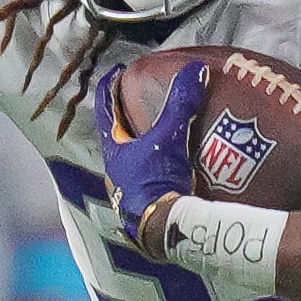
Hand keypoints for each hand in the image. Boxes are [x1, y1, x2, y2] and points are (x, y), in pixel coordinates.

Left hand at [95, 58, 206, 255]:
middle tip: (139, 98)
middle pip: (117, 134)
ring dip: (142, 143)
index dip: (109, 87)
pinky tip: (173, 164)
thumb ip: (181, 104)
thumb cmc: (155, 181)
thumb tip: (195, 71)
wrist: (162, 229)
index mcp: (114, 149)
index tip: (116, 71)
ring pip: (131, 157)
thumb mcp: (169, 139)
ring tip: (158, 130)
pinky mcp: (143, 203)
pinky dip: (157, 164)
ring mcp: (127, 188)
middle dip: (126, 116)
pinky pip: (148, 176)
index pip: (105, 109)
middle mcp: (115, 169)